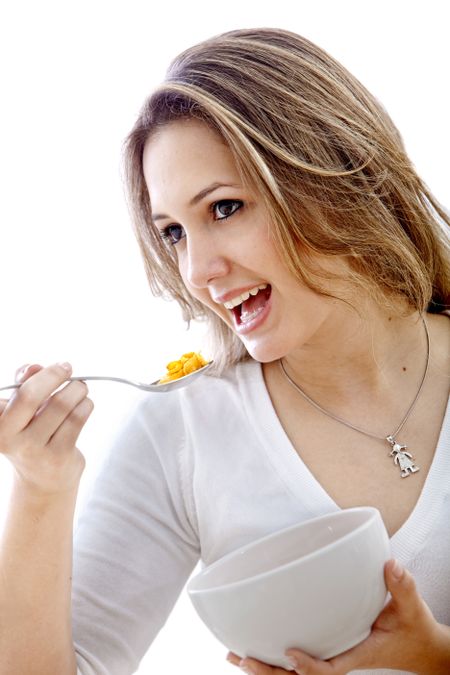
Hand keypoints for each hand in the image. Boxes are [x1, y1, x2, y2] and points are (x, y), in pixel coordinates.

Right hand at [0, 362, 93, 494]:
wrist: (42, 480)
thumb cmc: (32, 434)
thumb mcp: (21, 410)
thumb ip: (25, 384)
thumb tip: (34, 367)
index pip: (15, 390)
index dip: (38, 374)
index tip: (59, 367)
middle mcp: (8, 437)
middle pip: (30, 395)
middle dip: (55, 375)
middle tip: (69, 369)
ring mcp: (32, 449)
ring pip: (61, 405)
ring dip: (77, 390)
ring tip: (80, 389)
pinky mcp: (57, 457)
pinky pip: (76, 419)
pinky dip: (85, 405)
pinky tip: (85, 405)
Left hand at [227, 560, 449, 674]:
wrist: (419, 646)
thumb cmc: (411, 629)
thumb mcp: (411, 608)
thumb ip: (402, 586)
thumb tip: (390, 564)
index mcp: (358, 653)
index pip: (331, 669)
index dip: (310, 667)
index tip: (289, 654)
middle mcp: (340, 658)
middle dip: (272, 672)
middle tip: (244, 657)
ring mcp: (332, 655)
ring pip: (294, 674)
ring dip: (266, 668)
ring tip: (236, 656)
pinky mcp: (329, 649)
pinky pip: (299, 660)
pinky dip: (275, 659)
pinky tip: (253, 649)